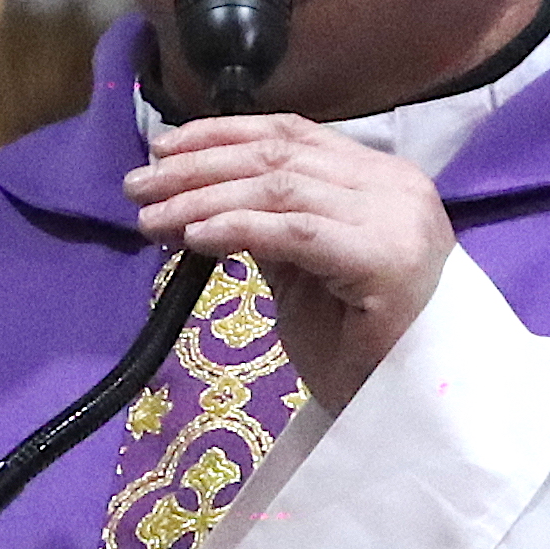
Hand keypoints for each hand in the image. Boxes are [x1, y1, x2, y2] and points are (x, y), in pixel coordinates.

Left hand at [126, 118, 453, 408]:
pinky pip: (295, 232)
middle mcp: (394, 187)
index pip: (293, 134)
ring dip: (203, 198)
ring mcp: (395, 219)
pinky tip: (194, 236)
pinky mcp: (384, 258)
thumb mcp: (304, 273)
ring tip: (151, 216)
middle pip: (279, 157)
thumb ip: (271, 226)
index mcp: (380, 179)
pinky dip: (237, 227)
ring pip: (280, 189)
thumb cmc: (361, 349)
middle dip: (198, 166)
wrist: (411, 413)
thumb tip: (202, 196)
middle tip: (138, 185)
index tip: (163, 148)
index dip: (222, 134)